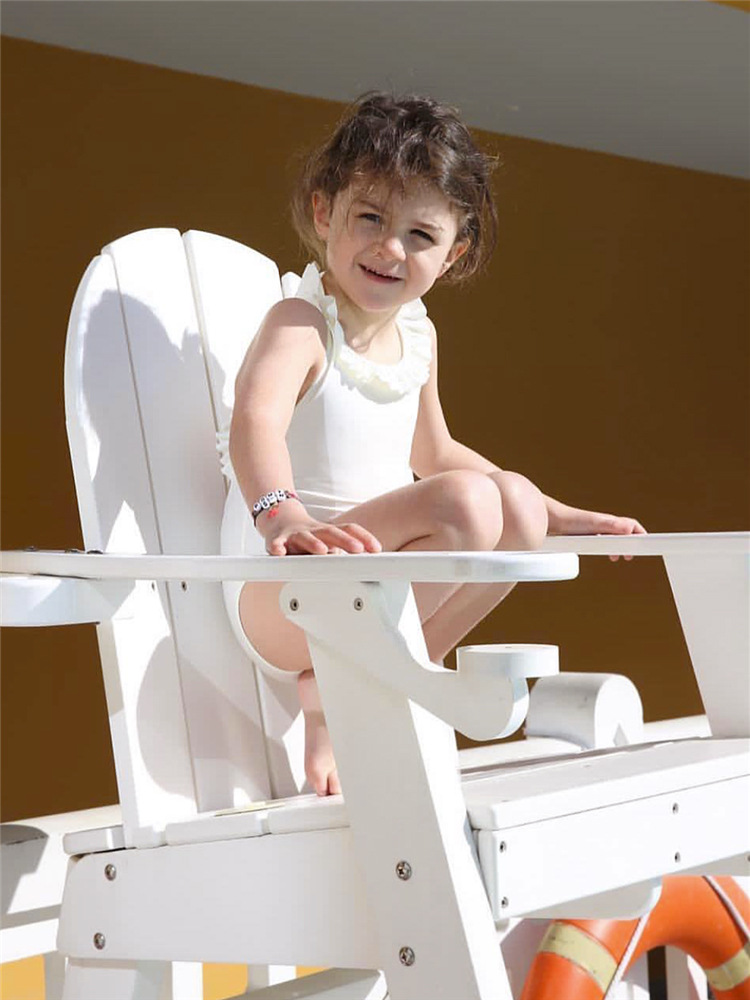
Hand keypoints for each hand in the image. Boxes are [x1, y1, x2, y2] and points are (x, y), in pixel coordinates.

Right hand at [259, 507, 380, 556]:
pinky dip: (277, 547)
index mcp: (328, 531)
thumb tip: (367, 562)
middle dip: (345, 541)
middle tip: (358, 549)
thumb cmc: (308, 535)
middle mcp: (314, 530)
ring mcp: (295, 534)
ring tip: (322, 550)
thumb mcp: (328, 540)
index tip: (377, 549)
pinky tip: (279, 552)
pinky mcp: (277, 539)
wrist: (279, 518)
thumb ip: (342, 549)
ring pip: (305, 537)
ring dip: (314, 543)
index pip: (349, 530)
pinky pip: (276, 543)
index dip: (364, 537)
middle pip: (331, 532)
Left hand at [545, 497, 645, 560]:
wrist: (552, 520)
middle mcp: (604, 524)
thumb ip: (612, 526)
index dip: (640, 535)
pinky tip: (601, 553)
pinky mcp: (586, 535)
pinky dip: (606, 548)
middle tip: (630, 556)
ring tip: (617, 557)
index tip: (645, 545)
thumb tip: (630, 529)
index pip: (632, 526)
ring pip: (613, 538)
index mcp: (610, 522)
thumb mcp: (595, 524)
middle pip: (624, 533)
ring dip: (618, 547)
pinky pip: (601, 541)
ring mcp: (595, 529)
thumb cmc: (572, 520)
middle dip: (631, 544)